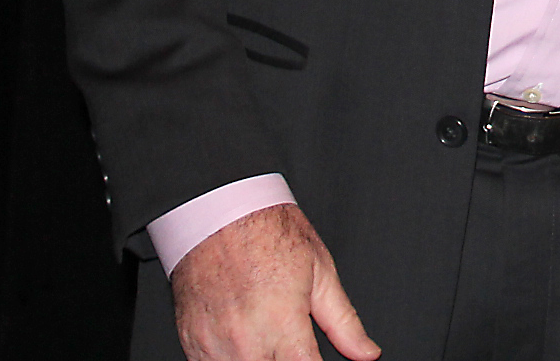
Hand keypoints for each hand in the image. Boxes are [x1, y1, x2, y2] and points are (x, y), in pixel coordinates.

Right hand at [172, 202, 379, 360]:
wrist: (218, 213)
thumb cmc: (268, 233)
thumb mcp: (320, 271)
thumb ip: (344, 322)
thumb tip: (367, 354)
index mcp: (283, 324)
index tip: (314, 359)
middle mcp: (247, 341)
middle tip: (290, 346)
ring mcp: (215, 345)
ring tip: (267, 341)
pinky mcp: (192, 343)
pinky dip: (228, 360)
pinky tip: (240, 343)